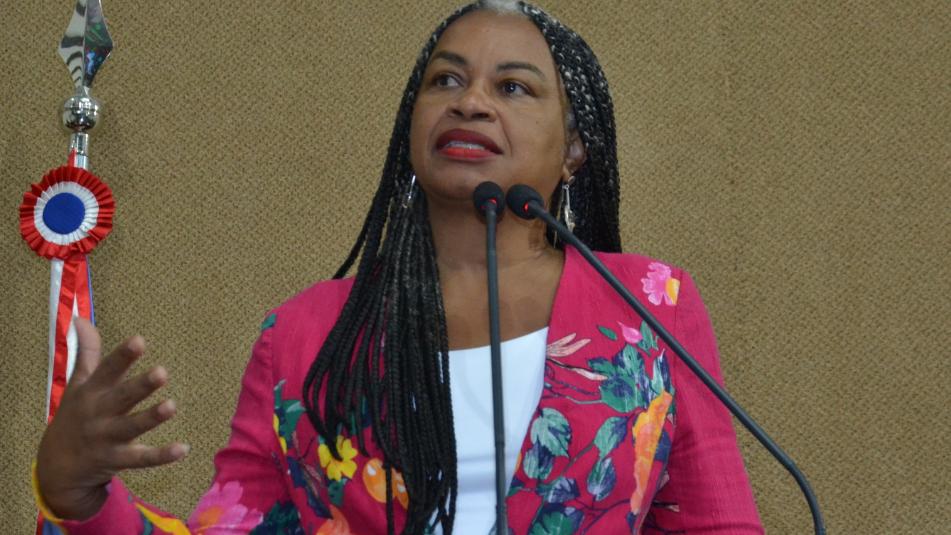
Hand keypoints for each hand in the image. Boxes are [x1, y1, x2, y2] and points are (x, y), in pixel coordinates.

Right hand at [35, 317, 188, 519]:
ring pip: (132, 427)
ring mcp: (106, 437)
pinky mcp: (116, 459)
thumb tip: (79, 318)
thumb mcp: (77, 384)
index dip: (123, 356)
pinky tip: (183, 448)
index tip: (139, 340)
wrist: (56, 467)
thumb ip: (86, 352)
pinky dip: (161, 455)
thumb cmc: (75, 416)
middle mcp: (98, 413)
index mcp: (91, 391)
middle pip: (122, 397)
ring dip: (152, 417)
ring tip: (172, 406)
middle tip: (162, 372)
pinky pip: (141, 459)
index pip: (108, 370)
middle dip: (141, 385)